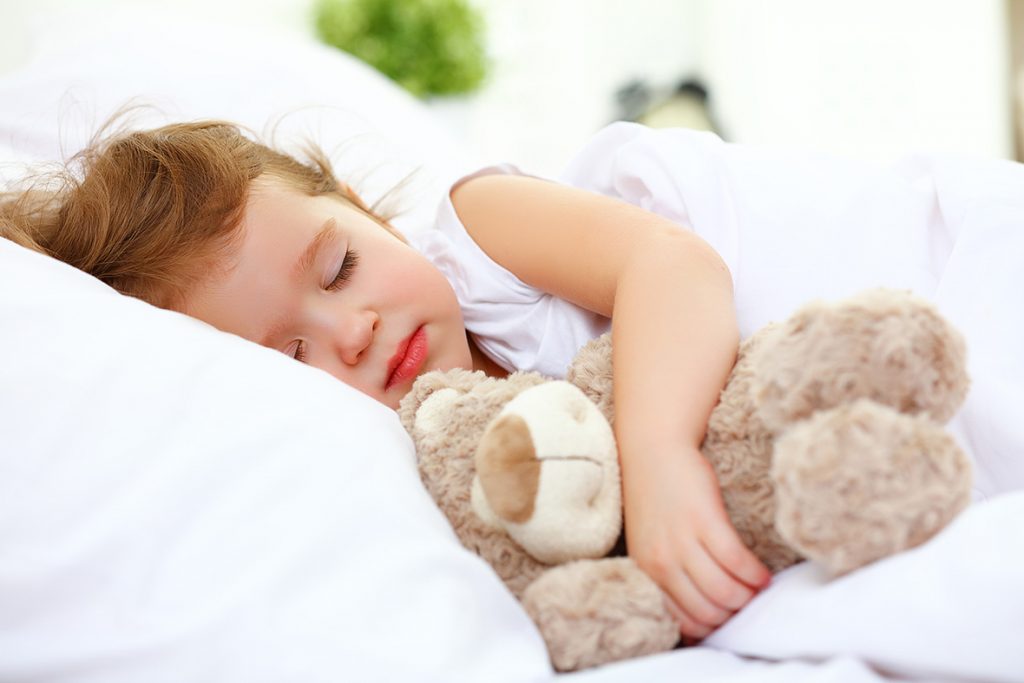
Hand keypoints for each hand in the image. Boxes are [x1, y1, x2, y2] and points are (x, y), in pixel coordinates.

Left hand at [623, 446, 770, 640]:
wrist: (652, 450)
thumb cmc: (655, 499)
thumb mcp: (649, 544)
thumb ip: (666, 576)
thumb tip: (699, 618)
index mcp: (647, 571)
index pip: (685, 621)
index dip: (713, 627)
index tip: (730, 619)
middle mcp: (662, 561)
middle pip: (709, 612)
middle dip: (734, 615)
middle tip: (750, 605)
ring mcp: (682, 541)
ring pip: (725, 592)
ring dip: (748, 597)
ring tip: (758, 589)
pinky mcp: (705, 520)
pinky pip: (736, 561)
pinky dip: (755, 575)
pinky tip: (762, 574)